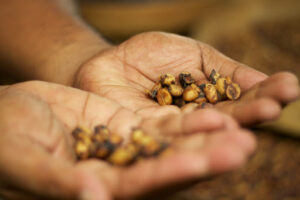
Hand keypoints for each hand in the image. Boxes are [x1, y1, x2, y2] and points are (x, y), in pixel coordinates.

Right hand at [0, 81, 254, 199]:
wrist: (8, 110)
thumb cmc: (5, 137)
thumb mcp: (25, 160)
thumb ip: (58, 182)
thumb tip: (92, 199)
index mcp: (95, 190)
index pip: (140, 187)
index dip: (170, 174)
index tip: (202, 163)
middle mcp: (117, 172)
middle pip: (167, 168)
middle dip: (205, 159)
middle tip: (243, 148)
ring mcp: (125, 147)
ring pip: (172, 144)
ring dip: (205, 137)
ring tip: (240, 128)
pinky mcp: (127, 124)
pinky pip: (162, 123)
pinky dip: (187, 119)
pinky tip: (213, 112)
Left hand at [75, 32, 299, 124]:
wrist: (107, 64)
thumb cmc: (149, 58)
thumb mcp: (192, 55)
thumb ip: (223, 70)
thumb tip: (265, 81)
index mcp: (207, 103)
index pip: (240, 101)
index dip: (263, 94)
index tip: (289, 86)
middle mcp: (194, 124)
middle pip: (225, 122)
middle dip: (251, 114)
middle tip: (276, 107)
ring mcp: (172, 134)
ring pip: (202, 135)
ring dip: (228, 133)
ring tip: (255, 126)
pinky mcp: (146, 139)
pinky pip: (171, 137)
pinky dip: (193, 135)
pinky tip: (216, 131)